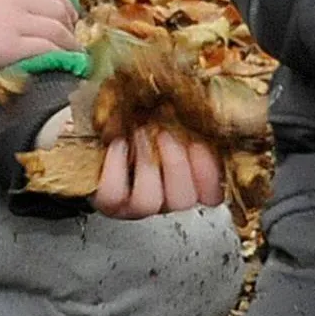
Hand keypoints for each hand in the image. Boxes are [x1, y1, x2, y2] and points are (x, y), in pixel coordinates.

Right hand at [0, 0, 77, 74]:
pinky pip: (47, 48)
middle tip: (71, 32)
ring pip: (57, 28)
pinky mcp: (12, 46)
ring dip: (69, 40)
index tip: (66, 11)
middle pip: (56, 7)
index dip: (62, 0)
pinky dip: (61, 54)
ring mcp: (16, 21)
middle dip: (69, 21)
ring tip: (73, 50)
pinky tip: (65, 61)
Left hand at [99, 126, 223, 216]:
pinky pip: (113, 194)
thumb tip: (205, 109)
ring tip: (140, 133)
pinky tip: (118, 143)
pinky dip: (115, 166)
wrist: (103, 132)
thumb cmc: (142, 122)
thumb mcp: (173, 120)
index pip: (211, 195)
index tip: (200, 144)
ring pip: (148, 202)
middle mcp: (165, 199)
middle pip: (183, 200)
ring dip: (146, 164)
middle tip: (165, 134)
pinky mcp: (108, 202)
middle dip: (175, 164)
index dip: (209, 173)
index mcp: (190, 182)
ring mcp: (135, 205)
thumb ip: (190, 124)